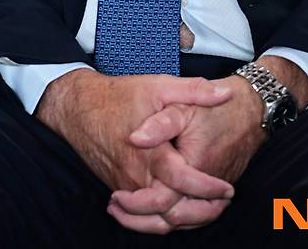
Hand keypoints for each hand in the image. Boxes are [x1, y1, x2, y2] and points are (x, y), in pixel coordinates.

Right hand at [35, 69, 234, 215]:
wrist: (79, 108)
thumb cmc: (120, 96)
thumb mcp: (159, 86)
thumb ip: (194, 91)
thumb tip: (225, 94)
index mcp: (151, 152)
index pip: (183, 181)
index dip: (208, 189)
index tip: (227, 189)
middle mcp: (137, 175)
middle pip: (171, 211)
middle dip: (201, 213)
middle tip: (222, 205)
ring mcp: (126, 186)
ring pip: (156, 219)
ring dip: (184, 221)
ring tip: (207, 212)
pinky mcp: (119, 189)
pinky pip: (142, 215)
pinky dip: (162, 219)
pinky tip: (180, 211)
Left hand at [108, 57, 307, 234]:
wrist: (253, 108)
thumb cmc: (217, 105)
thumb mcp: (182, 103)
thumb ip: (159, 123)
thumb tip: (134, 138)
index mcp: (194, 166)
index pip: (161, 200)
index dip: (135, 204)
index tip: (115, 197)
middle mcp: (207, 186)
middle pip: (171, 220)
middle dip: (140, 221)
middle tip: (115, 208)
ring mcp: (215, 192)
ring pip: (184, 221)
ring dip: (155, 222)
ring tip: (127, 213)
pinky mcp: (218, 192)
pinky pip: (195, 215)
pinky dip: (175, 217)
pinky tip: (156, 209)